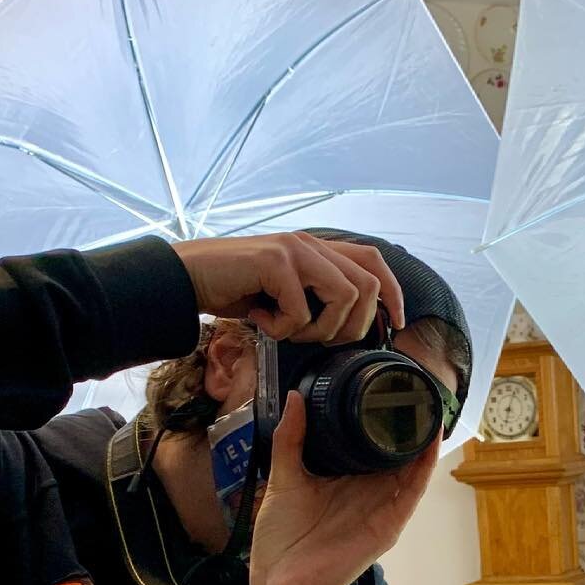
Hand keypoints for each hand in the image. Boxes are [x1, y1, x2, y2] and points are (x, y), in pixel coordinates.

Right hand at [172, 232, 404, 343]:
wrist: (188, 278)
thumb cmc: (235, 291)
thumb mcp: (284, 295)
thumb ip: (315, 299)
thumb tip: (349, 327)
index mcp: (318, 250)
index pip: (373, 262)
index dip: (394, 293)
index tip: (396, 324)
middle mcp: (311, 244)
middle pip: (367, 286)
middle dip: (353, 326)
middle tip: (321, 340)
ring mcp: (295, 249)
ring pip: (343, 297)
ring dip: (319, 329)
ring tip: (288, 331)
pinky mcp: (275, 262)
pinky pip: (300, 311)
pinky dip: (282, 329)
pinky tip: (260, 320)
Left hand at [249, 393, 438, 584]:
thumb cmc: (282, 540)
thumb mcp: (284, 479)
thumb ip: (291, 439)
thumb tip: (297, 397)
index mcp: (347, 479)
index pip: (374, 443)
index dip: (385, 414)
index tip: (390, 380)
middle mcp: (369, 491)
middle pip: (399, 451)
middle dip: (411, 419)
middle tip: (417, 378)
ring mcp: (382, 508)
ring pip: (414, 467)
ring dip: (425, 436)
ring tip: (431, 399)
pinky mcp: (388, 525)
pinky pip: (414, 492)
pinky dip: (425, 465)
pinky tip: (431, 438)